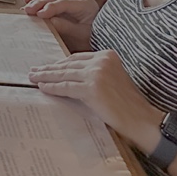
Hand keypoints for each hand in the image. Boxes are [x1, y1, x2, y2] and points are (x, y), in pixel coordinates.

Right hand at [24, 0, 98, 51]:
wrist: (105, 43)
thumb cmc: (96, 41)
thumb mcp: (81, 36)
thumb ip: (65, 27)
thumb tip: (48, 21)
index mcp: (86, 5)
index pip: (64, 3)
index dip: (50, 8)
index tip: (39, 14)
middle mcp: (79, 2)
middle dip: (40, 4)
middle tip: (28, 10)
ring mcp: (73, 5)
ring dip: (38, 3)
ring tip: (26, 7)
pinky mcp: (67, 10)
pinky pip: (52, 4)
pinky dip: (41, 4)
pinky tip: (30, 2)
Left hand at [28, 50, 159, 146]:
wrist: (143, 120)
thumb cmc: (128, 105)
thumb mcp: (112, 81)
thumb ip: (94, 74)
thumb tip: (68, 76)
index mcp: (107, 55)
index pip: (76, 57)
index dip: (61, 63)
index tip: (49, 67)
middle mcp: (102, 60)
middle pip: (68, 63)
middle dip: (50, 68)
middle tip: (35, 71)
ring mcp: (96, 73)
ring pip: (64, 74)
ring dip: (46, 76)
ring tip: (33, 78)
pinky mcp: (91, 88)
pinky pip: (66, 87)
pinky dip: (52, 88)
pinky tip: (43, 88)